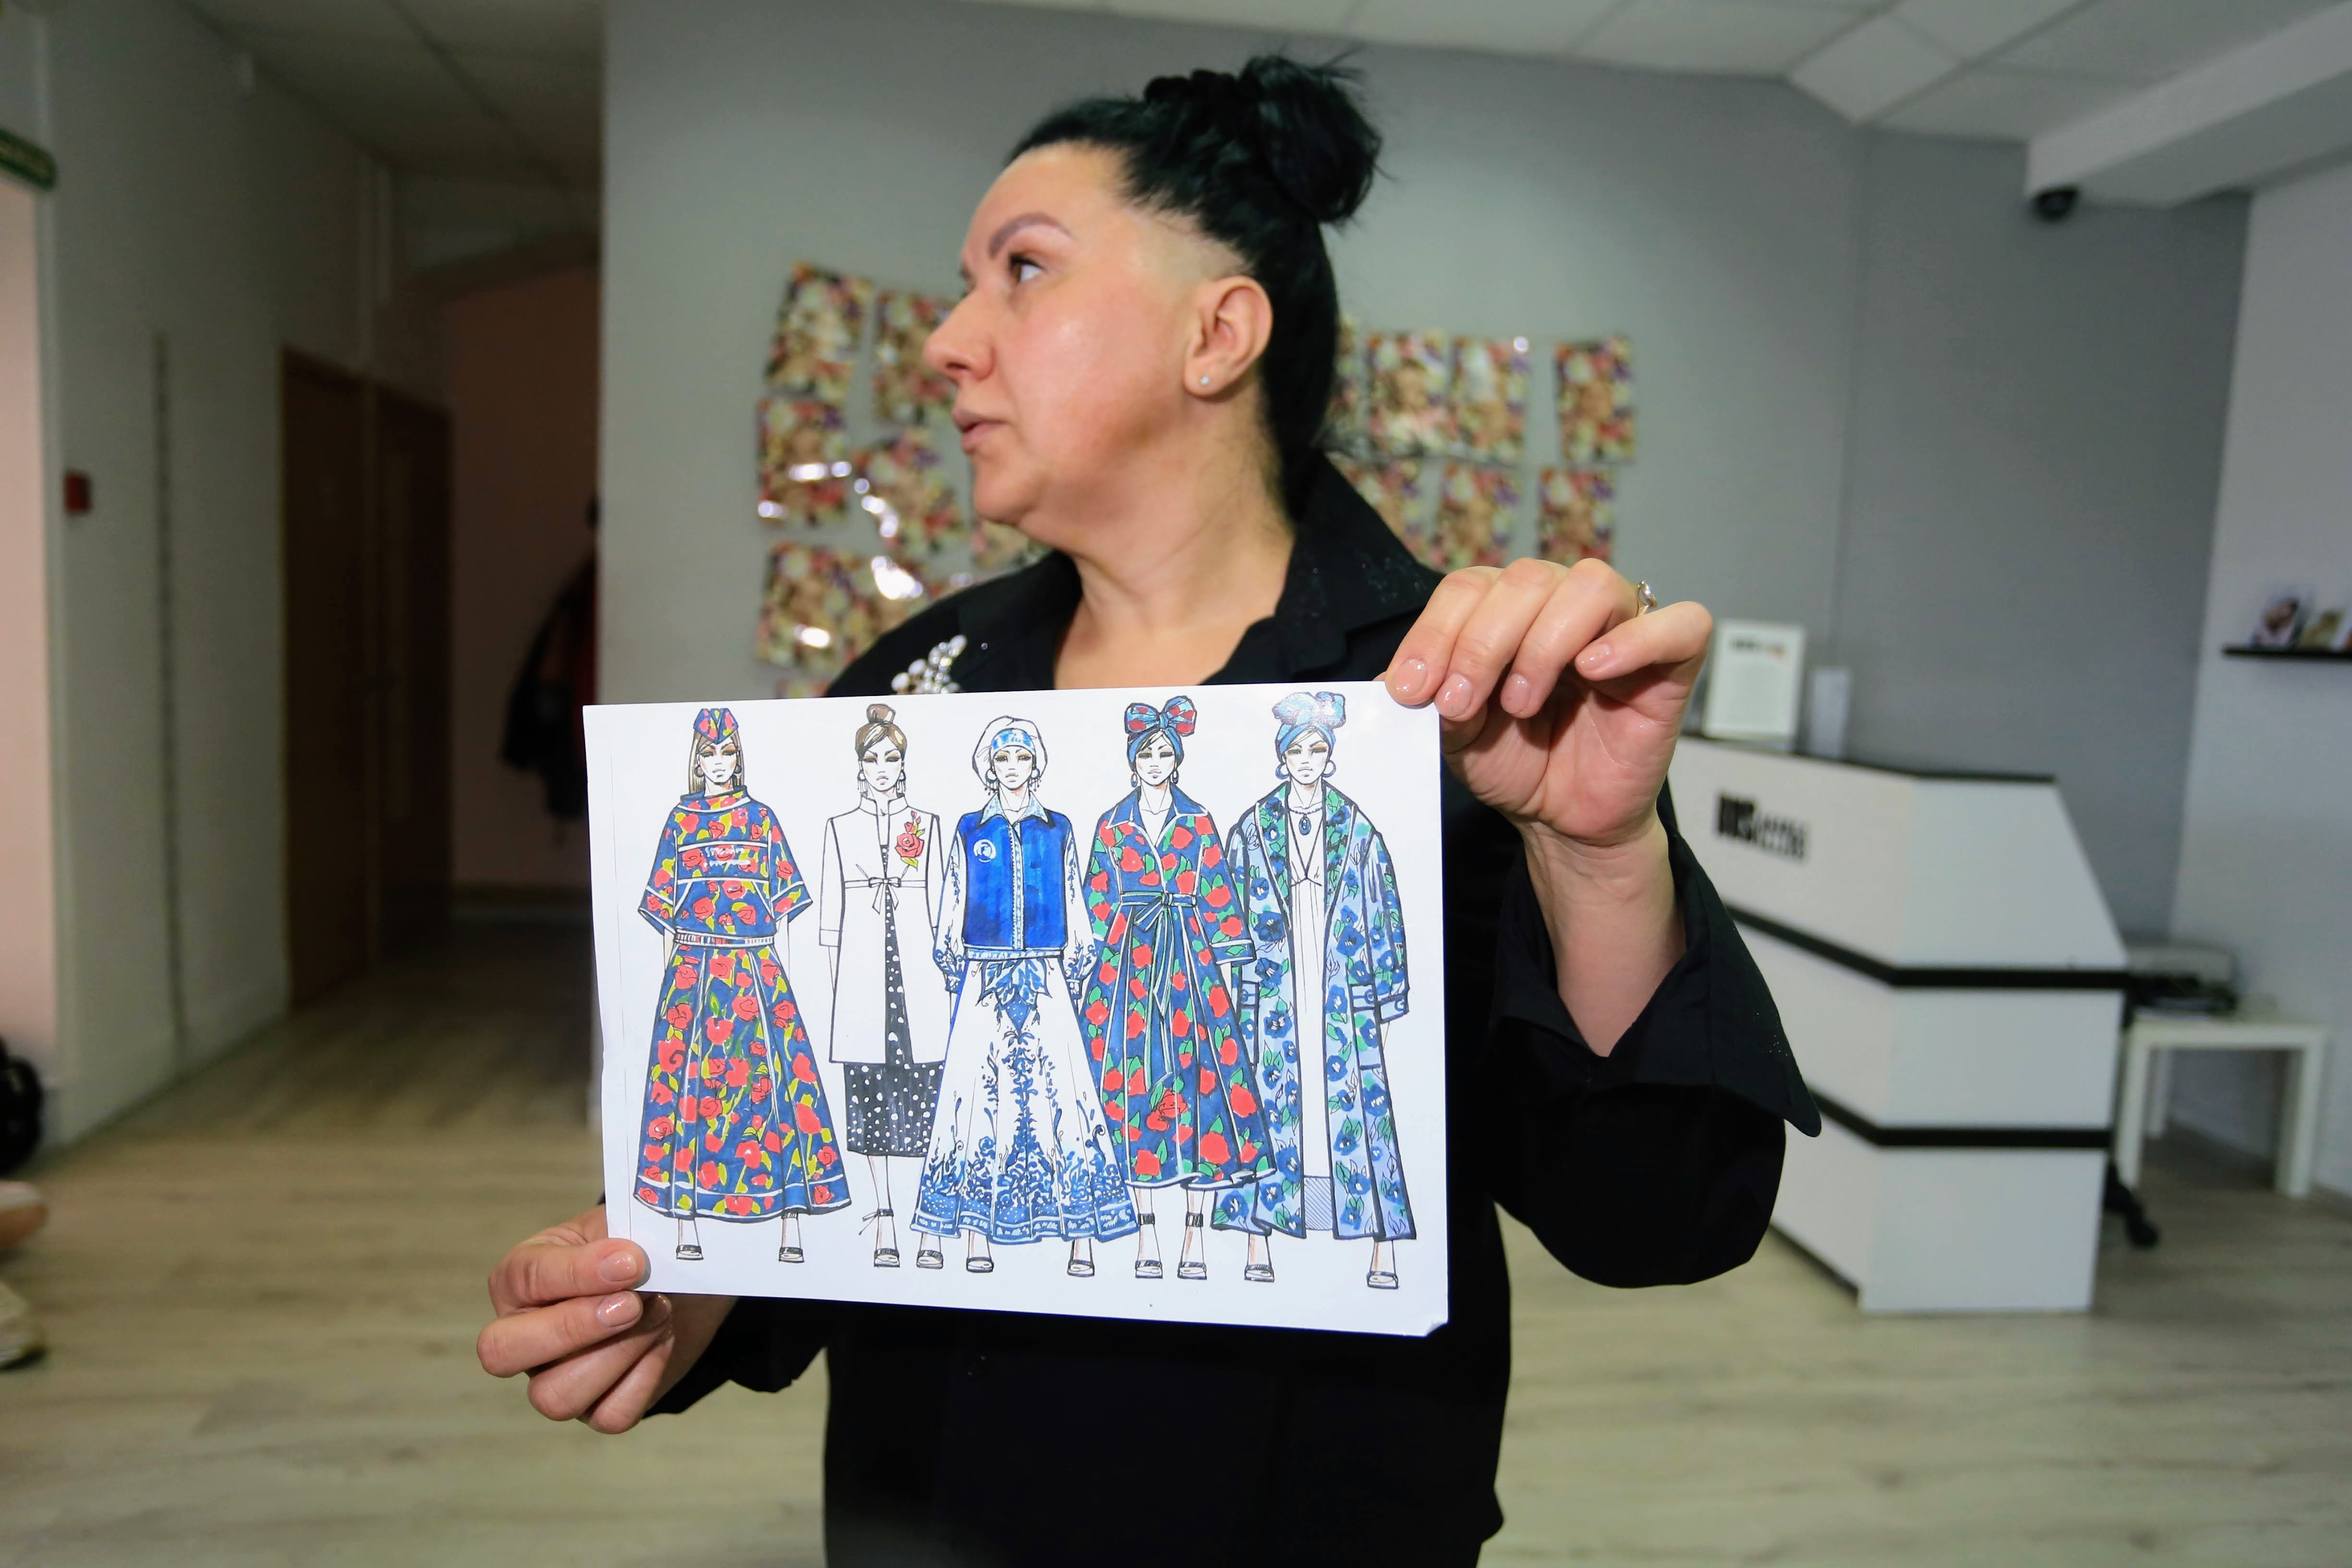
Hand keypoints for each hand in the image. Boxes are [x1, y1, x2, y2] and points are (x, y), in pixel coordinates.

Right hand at [477, 1204, 724, 1433]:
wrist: (679, 1282)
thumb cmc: (635, 1250)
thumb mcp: (620, 1228)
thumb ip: (616, 1239)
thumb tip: (625, 1263)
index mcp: (517, 1280)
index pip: (526, 1280)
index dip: (579, 1272)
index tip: (632, 1261)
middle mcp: (522, 1336)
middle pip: (502, 1353)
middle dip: (572, 1328)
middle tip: (632, 1303)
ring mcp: (554, 1379)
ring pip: (555, 1397)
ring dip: (618, 1354)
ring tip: (659, 1313)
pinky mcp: (596, 1409)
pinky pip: (609, 1415)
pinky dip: (644, 1379)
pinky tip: (661, 1341)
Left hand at [1384, 559, 1708, 856]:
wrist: (1564, 821)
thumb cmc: (1518, 764)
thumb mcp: (1457, 735)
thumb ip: (1435, 698)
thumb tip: (1402, 680)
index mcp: (1509, 609)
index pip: (1470, 586)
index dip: (1437, 631)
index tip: (1414, 690)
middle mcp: (1564, 603)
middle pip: (1525, 579)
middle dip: (1481, 643)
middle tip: (1462, 704)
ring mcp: (1622, 627)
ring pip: (1591, 585)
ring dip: (1544, 643)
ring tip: (1522, 704)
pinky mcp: (1671, 664)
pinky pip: (1679, 623)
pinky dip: (1635, 640)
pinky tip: (1593, 671)